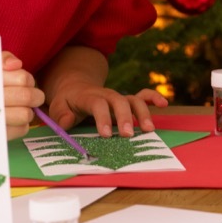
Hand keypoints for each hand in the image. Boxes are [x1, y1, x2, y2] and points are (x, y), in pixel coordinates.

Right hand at [3, 51, 44, 139]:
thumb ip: (4, 59)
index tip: (22, 81)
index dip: (27, 79)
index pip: (23, 79)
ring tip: (19, 108)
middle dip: (33, 96)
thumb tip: (16, 65)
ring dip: (27, 111)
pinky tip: (13, 121)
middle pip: (27, 97)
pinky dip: (22, 125)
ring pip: (26, 114)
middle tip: (31, 96)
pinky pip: (22, 130)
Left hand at [48, 83, 169, 137]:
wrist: (75, 87)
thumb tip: (68, 122)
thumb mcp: (57, 106)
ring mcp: (118, 97)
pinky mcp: (126, 101)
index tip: (107, 135)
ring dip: (142, 113)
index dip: (103, 118)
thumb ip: (60, 115)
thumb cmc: (67, 102)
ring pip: (133, 100)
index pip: (98, 104)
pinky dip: (153, 97)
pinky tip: (164, 104)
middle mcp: (106, 94)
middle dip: (125, 117)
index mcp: (88, 96)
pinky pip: (142, 95)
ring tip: (148, 129)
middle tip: (128, 135)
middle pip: (119, 101)